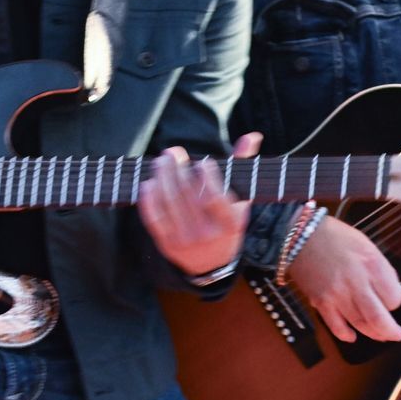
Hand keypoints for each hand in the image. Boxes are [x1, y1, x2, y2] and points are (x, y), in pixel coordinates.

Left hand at [141, 135, 260, 278]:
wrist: (213, 262)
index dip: (207, 177)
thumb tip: (251, 137)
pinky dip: (149, 199)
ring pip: (169, 204)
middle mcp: (208, 234)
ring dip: (162, 178)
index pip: (215, 198)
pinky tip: (149, 183)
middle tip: (172, 152)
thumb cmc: (227, 223)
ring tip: (161, 162)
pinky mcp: (167, 244)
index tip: (202, 161)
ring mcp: (186, 240)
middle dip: (178, 171)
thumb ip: (241, 167)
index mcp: (230, 224)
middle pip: (188, 197)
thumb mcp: (240, 201)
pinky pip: (154, 219)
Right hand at [290, 215, 400, 344]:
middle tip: (397, 335)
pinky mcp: (321, 302)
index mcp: (371, 265)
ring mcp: (337, 294)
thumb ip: (385, 271)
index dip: (396, 303)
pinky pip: (336, 326)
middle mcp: (356, 282)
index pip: (393, 297)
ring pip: (360, 324)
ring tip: (381, 336)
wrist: (300, 236)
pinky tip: (352, 336)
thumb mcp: (367, 246)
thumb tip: (400, 294)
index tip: (394, 301)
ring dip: (373, 334)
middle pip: (378, 317)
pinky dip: (346, 335)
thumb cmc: (335, 237)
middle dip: (391, 331)